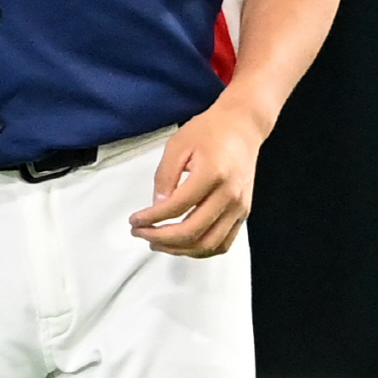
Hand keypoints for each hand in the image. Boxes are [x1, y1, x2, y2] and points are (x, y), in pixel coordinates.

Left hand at [128, 100, 263, 256]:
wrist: (242, 126)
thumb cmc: (209, 131)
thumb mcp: (177, 145)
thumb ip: (164, 177)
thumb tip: (156, 206)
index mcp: (212, 174)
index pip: (177, 207)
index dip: (152, 218)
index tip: (134, 220)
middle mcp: (229, 195)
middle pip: (193, 231)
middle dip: (161, 238)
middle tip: (140, 233)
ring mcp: (239, 207)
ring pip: (209, 245)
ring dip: (180, 250)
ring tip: (157, 243)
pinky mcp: (243, 213)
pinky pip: (223, 243)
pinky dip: (200, 250)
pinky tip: (182, 245)